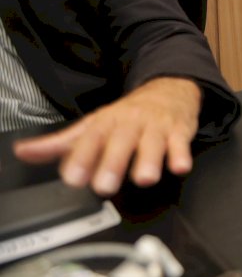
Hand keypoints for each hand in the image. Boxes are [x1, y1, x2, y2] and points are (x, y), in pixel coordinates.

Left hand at [13, 77, 201, 196]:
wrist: (169, 90)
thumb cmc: (128, 115)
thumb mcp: (93, 125)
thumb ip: (60, 144)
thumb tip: (24, 151)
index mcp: (106, 123)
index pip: (91, 139)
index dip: (82, 158)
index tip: (73, 178)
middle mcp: (130, 123)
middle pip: (121, 141)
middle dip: (113, 163)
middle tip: (105, 186)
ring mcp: (156, 127)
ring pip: (153, 143)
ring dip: (149, 160)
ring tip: (144, 178)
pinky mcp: (179, 131)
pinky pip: (181, 143)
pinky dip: (182, 155)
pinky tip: (180, 166)